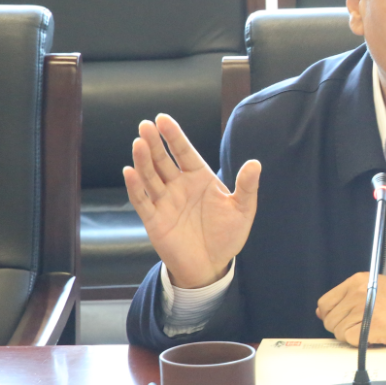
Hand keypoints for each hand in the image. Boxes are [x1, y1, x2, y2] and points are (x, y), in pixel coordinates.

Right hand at [122, 113, 260, 288]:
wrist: (212, 265)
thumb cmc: (227, 235)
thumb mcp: (242, 210)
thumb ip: (246, 187)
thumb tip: (255, 163)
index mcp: (199, 178)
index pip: (184, 153)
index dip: (174, 137)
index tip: (163, 119)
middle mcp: (179, 186)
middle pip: (164, 161)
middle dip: (155, 143)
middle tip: (145, 125)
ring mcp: (165, 202)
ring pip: (150, 177)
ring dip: (143, 161)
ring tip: (138, 143)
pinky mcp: (154, 220)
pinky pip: (142, 201)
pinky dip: (135, 187)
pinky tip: (130, 172)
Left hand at [316, 273, 385, 345]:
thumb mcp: (375, 288)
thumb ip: (348, 297)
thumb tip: (321, 312)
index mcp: (357, 280)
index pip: (325, 302)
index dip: (330, 315)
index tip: (342, 320)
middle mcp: (357, 292)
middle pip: (330, 320)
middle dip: (342, 328)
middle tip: (360, 327)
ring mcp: (364, 308)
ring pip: (339, 332)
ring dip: (352, 336)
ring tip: (370, 330)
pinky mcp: (371, 326)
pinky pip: (351, 340)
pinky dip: (360, 343)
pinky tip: (374, 336)